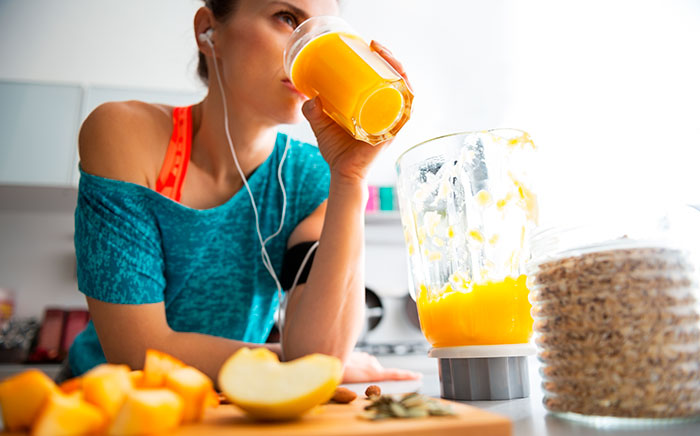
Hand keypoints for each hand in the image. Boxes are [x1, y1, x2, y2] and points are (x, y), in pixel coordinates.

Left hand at [302, 41, 411, 181]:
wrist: (342, 173)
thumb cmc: (337, 151)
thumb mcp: (321, 124)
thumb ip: (312, 111)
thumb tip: (308, 96)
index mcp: (374, 107)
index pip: (384, 78)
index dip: (382, 59)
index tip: (370, 45)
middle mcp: (387, 112)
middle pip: (397, 78)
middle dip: (391, 58)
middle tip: (375, 46)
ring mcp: (392, 121)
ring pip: (404, 89)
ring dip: (399, 69)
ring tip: (384, 55)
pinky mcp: (392, 131)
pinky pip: (406, 110)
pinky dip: (406, 94)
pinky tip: (401, 79)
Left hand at [341, 351, 421, 383]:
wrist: (328, 355)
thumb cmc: (339, 373)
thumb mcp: (350, 385)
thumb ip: (362, 385)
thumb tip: (362, 387)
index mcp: (374, 372)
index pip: (395, 374)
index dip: (408, 376)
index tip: (418, 376)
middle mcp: (373, 363)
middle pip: (380, 373)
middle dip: (374, 378)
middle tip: (361, 383)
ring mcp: (367, 357)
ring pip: (371, 368)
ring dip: (364, 372)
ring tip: (352, 376)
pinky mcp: (361, 354)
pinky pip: (363, 362)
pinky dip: (359, 366)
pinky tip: (350, 368)